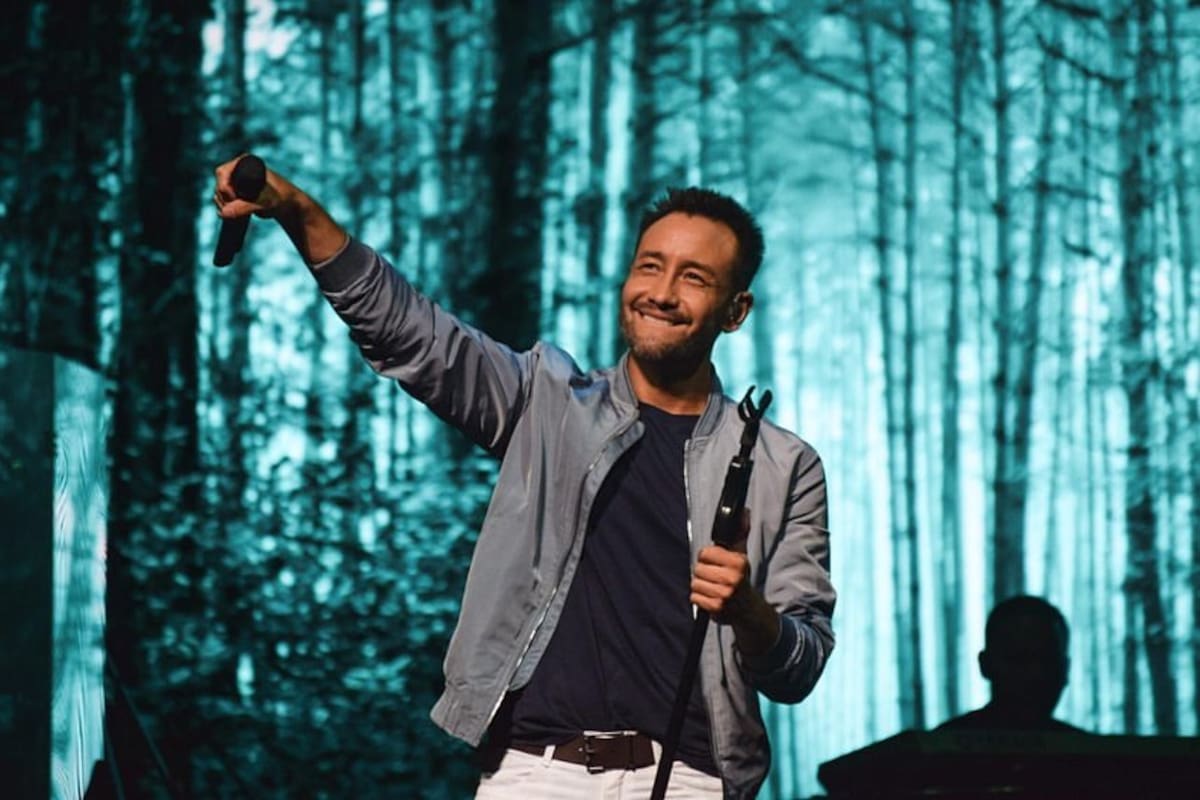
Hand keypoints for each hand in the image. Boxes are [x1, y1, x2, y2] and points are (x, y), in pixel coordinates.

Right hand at [212, 155, 347, 264]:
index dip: (225, 188)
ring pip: (219, 193)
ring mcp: (237, 181)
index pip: (222, 172)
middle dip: (223, 199)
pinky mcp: (238, 192)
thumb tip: (224, 213)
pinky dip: (225, 208)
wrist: (290, 205)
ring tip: (236, 214)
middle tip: (235, 210)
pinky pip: (224, 200)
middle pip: (219, 184)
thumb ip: (244, 207)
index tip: (236, 200)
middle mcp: (239, 169)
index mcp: (245, 162)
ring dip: (223, 205)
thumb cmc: (281, 199)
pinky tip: (232, 215)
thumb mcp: (263, 203)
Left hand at [690, 512, 779, 656]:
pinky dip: (700, 598)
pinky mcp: (715, 608)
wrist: (748, 610)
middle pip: (698, 568)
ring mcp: (724, 594)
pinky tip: (711, 597)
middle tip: (714, 577)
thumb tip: (743, 511)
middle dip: (703, 572)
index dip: (707, 557)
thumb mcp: (742, 555)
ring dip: (701, 586)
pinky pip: (694, 597)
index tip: (715, 562)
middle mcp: (732, 578)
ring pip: (694, 583)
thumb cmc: (741, 579)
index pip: (705, 553)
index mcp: (738, 562)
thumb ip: (739, 532)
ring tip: (713, 587)